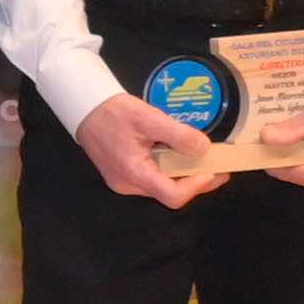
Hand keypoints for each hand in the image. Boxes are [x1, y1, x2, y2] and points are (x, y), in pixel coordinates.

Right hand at [75, 92, 223, 206]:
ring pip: (162, 186)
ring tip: (203, 159)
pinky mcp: (123, 175)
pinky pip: (153, 178)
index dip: (197, 186)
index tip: (214, 169)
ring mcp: (125, 182)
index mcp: (134, 174)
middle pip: (170, 193)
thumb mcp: (149, 117)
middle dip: (197, 181)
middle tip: (218, 165)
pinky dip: (171, 170)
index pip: (173, 196)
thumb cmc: (114, 112)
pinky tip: (179, 156)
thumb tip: (204, 149)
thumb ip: (178, 134)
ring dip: (185, 175)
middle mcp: (129, 185)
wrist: (84, 107)